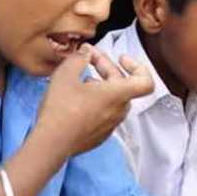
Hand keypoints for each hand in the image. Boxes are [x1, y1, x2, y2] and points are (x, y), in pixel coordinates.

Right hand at [34, 44, 153, 158]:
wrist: (51, 143)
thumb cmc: (61, 110)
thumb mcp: (66, 73)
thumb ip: (79, 58)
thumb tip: (85, 52)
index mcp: (118, 94)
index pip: (146, 81)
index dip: (137, 66)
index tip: (121, 59)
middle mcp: (119, 111)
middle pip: (123, 85)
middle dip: (108, 68)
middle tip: (89, 58)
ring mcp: (110, 125)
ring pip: (114, 99)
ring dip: (102, 85)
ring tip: (81, 77)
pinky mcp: (100, 135)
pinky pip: (105, 113)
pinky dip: (96, 101)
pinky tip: (77, 98)